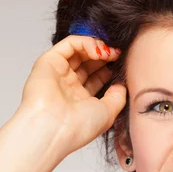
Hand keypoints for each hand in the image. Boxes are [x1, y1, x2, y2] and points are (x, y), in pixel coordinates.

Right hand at [16, 35, 125, 155]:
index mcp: (80, 100)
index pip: (97, 77)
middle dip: (106, 56)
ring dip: (97, 47)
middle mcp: (68, 86)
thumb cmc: (78, 128)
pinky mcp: (48, 62)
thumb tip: (121, 85)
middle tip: (119, 54)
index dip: (110, 68)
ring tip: (110, 52)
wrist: (54, 129)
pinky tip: (98, 50)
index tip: (124, 65)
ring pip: (79, 50)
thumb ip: (117, 97)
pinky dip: (85, 42)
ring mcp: (58, 73)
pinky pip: (69, 44)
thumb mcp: (108, 113)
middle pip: (88, 62)